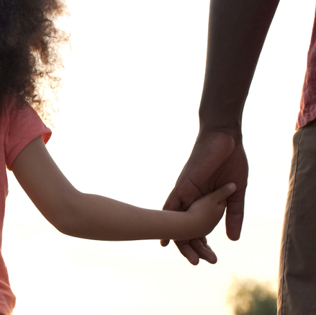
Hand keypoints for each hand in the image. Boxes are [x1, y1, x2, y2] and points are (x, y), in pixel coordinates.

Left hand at [162, 130, 247, 264]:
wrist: (225, 138)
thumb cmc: (231, 161)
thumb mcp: (236, 192)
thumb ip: (234, 214)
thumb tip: (233, 239)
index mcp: (203, 201)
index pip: (198, 227)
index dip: (201, 243)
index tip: (208, 258)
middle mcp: (190, 200)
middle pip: (185, 227)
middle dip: (190, 247)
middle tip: (197, 263)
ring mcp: (185, 193)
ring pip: (176, 220)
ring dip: (180, 239)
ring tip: (188, 257)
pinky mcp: (183, 185)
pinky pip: (172, 204)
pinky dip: (167, 219)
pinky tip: (165, 236)